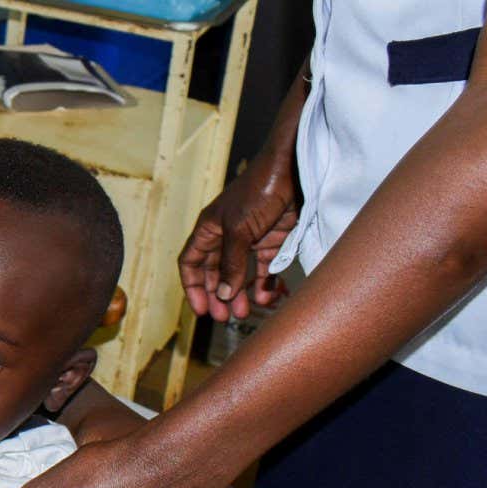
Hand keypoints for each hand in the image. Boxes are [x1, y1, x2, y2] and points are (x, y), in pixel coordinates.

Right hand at [178, 148, 298, 321]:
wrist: (295, 169)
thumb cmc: (259, 191)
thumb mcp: (239, 230)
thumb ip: (231, 264)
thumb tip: (224, 295)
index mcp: (209, 230)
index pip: (191, 263)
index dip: (193, 287)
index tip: (201, 310)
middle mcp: (226, 236)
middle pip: (215, 273)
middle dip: (218, 296)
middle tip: (224, 318)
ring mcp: (249, 240)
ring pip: (239, 274)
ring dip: (240, 294)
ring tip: (245, 313)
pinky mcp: (272, 241)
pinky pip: (264, 269)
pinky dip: (264, 283)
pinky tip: (267, 297)